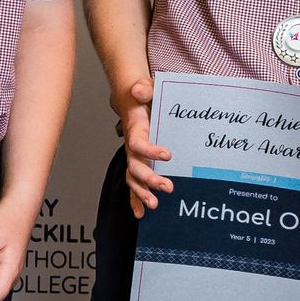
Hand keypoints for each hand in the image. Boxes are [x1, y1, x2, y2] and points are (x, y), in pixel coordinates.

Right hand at [113, 77, 169, 216]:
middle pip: (135, 167)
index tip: (168, 155)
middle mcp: (132, 145)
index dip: (150, 151)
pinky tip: (142, 213)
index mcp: (135, 129)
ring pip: (133, 178)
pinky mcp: (139, 162)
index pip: (137, 144)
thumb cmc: (142, 95)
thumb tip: (139, 91)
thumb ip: (143, 88)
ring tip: (155, 206)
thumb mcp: (145, 87)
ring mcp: (134, 156)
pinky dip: (136, 199)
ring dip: (142, 193)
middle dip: (149, 180)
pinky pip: (135, 183)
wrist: (132, 99)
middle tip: (167, 187)